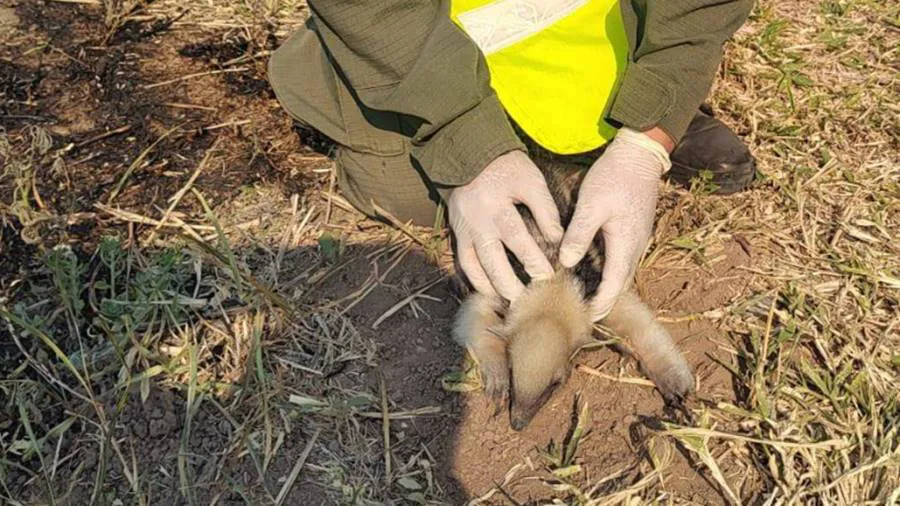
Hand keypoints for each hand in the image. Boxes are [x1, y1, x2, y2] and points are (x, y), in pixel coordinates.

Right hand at [447, 150, 563, 301]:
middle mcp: (477, 221)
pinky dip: (476, 280)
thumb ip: (545, 209)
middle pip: (493, 260)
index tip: (549, 276)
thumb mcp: (530, 180)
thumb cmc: (506, 168)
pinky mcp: (457, 233)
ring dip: (492, 287)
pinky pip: (464, 263)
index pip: (517, 238)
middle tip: (528, 300)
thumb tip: (558, 240)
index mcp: (496, 205)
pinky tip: (490, 292)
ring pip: (475, 266)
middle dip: (511, 283)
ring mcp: (464, 230)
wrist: (470, 156)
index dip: (533, 259)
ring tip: (510, 302)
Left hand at [558, 128, 671, 319]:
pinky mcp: (634, 231)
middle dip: (604, 301)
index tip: (585, 317)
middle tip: (582, 314)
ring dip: (608, 288)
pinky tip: (593, 271)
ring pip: (622, 273)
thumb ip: (579, 235)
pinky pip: (622, 259)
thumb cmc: (615, 177)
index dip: (600, 304)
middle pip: (621, 284)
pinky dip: (610, 272)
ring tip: (586, 298)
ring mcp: (637, 239)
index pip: (615, 286)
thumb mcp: (591, 205)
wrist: (639, 154)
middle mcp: (636, 247)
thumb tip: (566, 263)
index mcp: (626, 245)